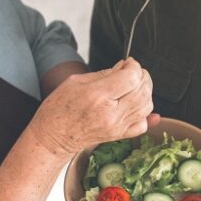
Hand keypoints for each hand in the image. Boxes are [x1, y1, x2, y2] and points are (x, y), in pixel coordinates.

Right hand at [28, 58, 154, 155]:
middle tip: (133, 71)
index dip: (134, 66)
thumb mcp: (76, 81)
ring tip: (134, 86)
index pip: (131, 77)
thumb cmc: (59, 109)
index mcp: (98, 96)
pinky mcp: (119, 135)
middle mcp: (111, 113)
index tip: (129, 63)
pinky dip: (145, 113)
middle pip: (143, 90)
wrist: (53, 137)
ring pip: (147, 106)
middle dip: (142, 76)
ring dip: (146, 92)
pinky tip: (136, 105)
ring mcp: (117, 126)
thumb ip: (104, 73)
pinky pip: (143, 125)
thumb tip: (123, 67)